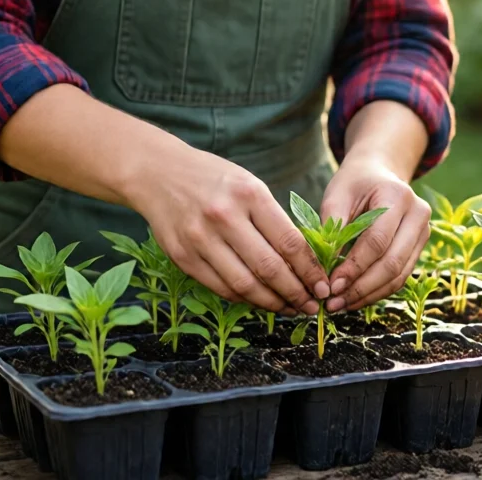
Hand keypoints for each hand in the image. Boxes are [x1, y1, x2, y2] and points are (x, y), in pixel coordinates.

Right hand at [126, 134, 328, 313]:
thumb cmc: (213, 178)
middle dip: (296, 293)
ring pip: (245, 285)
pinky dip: (244, 299)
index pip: (289, 241)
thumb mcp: (248, 184)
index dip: (310, 270)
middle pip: (269, 268)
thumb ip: (272, 219)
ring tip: (289, 308)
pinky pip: (220, 288)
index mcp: (248, 193)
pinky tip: (259, 300)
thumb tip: (304, 260)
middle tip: (312, 305)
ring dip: (272, 303)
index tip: (323, 285)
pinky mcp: (183, 257)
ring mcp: (200, 239)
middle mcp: (224, 216)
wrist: (158, 173)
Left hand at [319, 154, 431, 312]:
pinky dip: (378, 291)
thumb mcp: (337, 195)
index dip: (354, 267)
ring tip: (342, 304)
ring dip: (369, 294)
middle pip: (392, 262)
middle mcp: (418, 214)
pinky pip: (401, 276)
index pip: (377, 240)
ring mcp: (424, 231)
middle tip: (334, 302)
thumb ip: (332, 228)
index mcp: (398, 195)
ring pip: (399, 275)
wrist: (378, 172)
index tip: (331, 284)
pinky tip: (356, 297)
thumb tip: (327, 271)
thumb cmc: (354, 183)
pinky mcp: (419, 247)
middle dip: (361, 287)